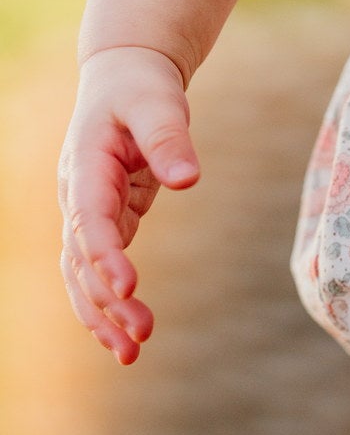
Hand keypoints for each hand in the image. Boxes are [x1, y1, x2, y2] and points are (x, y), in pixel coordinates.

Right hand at [58, 45, 199, 362]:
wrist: (125, 79)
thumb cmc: (142, 88)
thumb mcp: (158, 103)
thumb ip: (170, 138)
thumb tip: (187, 179)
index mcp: (86, 164)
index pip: (90, 217)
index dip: (106, 254)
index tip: (129, 288)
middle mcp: (77, 194)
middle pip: (81, 257)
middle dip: (107, 299)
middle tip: (141, 337)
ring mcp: (86, 211)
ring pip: (82, 273)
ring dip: (103, 314)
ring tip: (131, 355)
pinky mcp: (106, 221)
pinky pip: (98, 270)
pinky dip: (109, 304)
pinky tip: (128, 338)